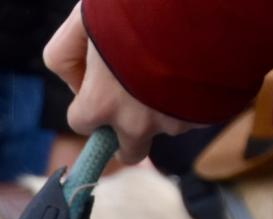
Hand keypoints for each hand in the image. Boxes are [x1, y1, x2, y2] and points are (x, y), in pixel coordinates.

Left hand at [43, 4, 198, 163]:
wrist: (205, 1)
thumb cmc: (137, 7)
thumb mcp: (82, 21)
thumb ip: (65, 56)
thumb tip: (74, 84)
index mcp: (101, 104)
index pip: (81, 124)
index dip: (89, 104)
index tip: (100, 87)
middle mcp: (137, 123)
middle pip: (129, 150)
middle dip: (129, 133)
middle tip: (138, 99)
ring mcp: (176, 121)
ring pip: (167, 127)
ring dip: (167, 107)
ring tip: (174, 65)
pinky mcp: (208, 114)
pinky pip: (197, 114)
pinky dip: (194, 97)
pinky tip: (195, 66)